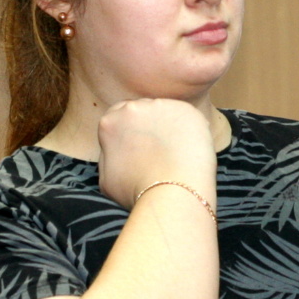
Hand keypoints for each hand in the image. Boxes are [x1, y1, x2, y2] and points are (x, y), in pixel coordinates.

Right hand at [97, 99, 216, 209]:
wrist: (171, 192)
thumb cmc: (138, 192)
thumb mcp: (107, 178)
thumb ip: (110, 156)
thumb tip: (118, 150)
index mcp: (110, 123)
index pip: (118, 116)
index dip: (131, 130)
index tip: (141, 144)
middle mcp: (133, 109)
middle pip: (142, 110)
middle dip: (149, 125)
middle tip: (160, 150)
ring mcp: (161, 106)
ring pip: (166, 113)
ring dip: (170, 128)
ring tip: (177, 154)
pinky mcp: (186, 110)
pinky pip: (188, 118)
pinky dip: (191, 132)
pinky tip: (191, 150)